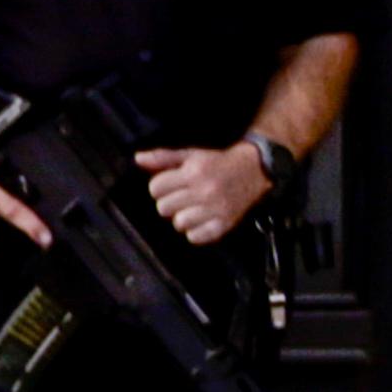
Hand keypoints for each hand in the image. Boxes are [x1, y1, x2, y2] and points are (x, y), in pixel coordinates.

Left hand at [139, 139, 271, 247]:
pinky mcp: (224, 224)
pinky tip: (201, 219)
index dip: (160, 186)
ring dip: (182, 217)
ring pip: (178, 223)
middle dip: (169, 202)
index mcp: (193, 172)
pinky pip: (195, 237)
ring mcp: (215, 210)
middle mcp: (204, 191)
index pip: (156, 188)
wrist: (252, 169)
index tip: (170, 185)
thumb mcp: (190, 154)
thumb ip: (163, 158)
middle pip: (164, 208)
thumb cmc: (217, 162)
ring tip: (192, 208)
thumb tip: (138, 159)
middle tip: (181, 197)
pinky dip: (195, 231)